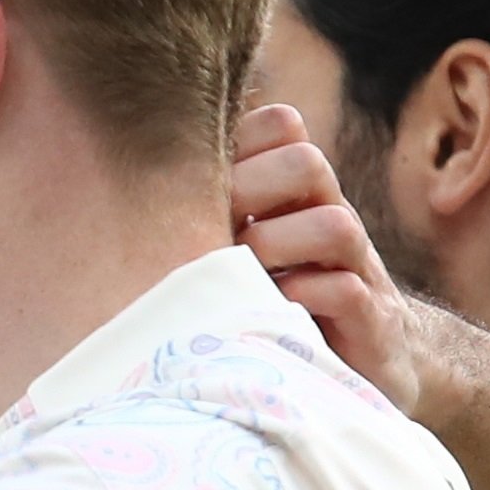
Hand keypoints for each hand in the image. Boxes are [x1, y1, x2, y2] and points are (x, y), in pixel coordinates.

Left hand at [230, 104, 440, 415]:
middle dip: (251, 189)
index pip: (282, 127)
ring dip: (275, 245)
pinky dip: (303, 298)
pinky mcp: (372, 323)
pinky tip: (267, 313)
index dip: (242, 141)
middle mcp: (332, 219)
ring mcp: (358, 269)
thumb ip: (211, 216)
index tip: (202, 183)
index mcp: (299, 195)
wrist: (371, 362)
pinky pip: (347, 292)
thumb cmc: (286, 302)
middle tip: (217, 231)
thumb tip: (118, 195)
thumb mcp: (248, 251)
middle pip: (307, 163)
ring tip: (243, 275)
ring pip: (334, 225)